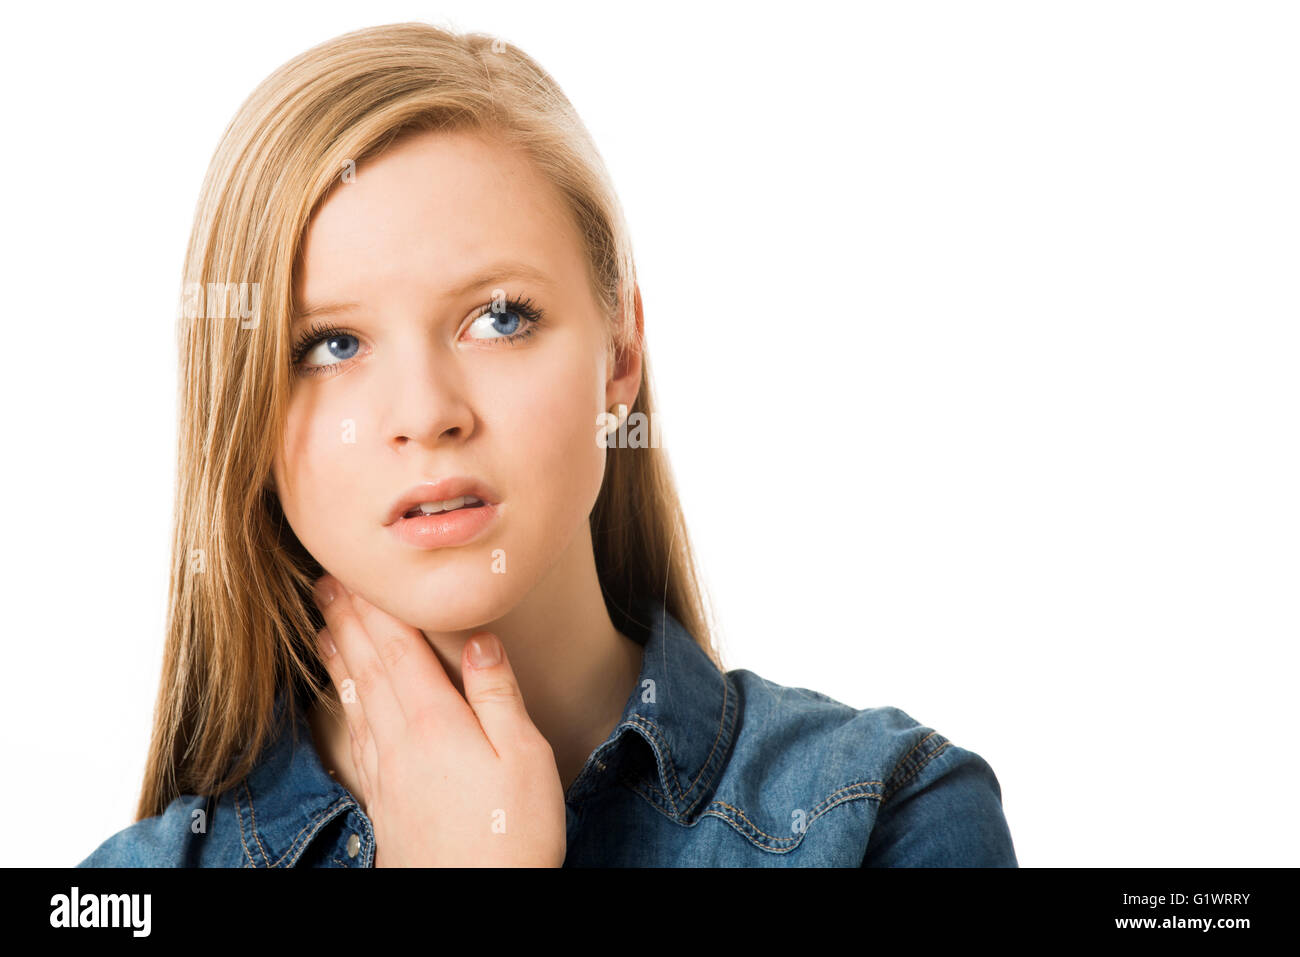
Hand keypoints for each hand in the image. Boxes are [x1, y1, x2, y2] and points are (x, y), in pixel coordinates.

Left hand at [310, 573, 565, 866]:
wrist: (475, 907)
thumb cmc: (511, 835)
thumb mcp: (523, 757)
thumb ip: (497, 694)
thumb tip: (479, 640)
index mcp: (435, 722)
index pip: (397, 648)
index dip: (375, 607)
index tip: (355, 573)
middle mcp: (401, 741)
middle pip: (367, 667)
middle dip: (346, 620)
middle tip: (324, 582)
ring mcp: (388, 772)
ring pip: (355, 698)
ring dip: (337, 656)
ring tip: (321, 625)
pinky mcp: (385, 799)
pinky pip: (356, 735)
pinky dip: (344, 703)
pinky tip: (344, 698)